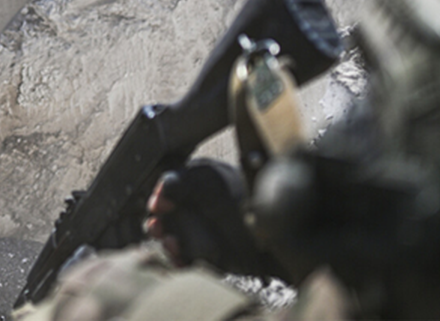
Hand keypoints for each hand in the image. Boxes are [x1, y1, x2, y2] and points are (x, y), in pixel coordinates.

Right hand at [144, 159, 290, 280]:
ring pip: (175, 233)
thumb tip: (163, 186)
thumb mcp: (218, 193)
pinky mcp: (207, 250)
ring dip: (169, 240)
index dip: (163, 194)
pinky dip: (181, 258)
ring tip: (172, 245)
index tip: (159, 206)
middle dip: (161, 221)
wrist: (281, 244)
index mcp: (204, 179)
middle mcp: (201, 202)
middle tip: (158, 228)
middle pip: (169, 211)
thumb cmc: (252, 211)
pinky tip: (181, 260)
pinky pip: (186, 254)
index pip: (173, 183)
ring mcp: (203, 227)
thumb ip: (187, 186)